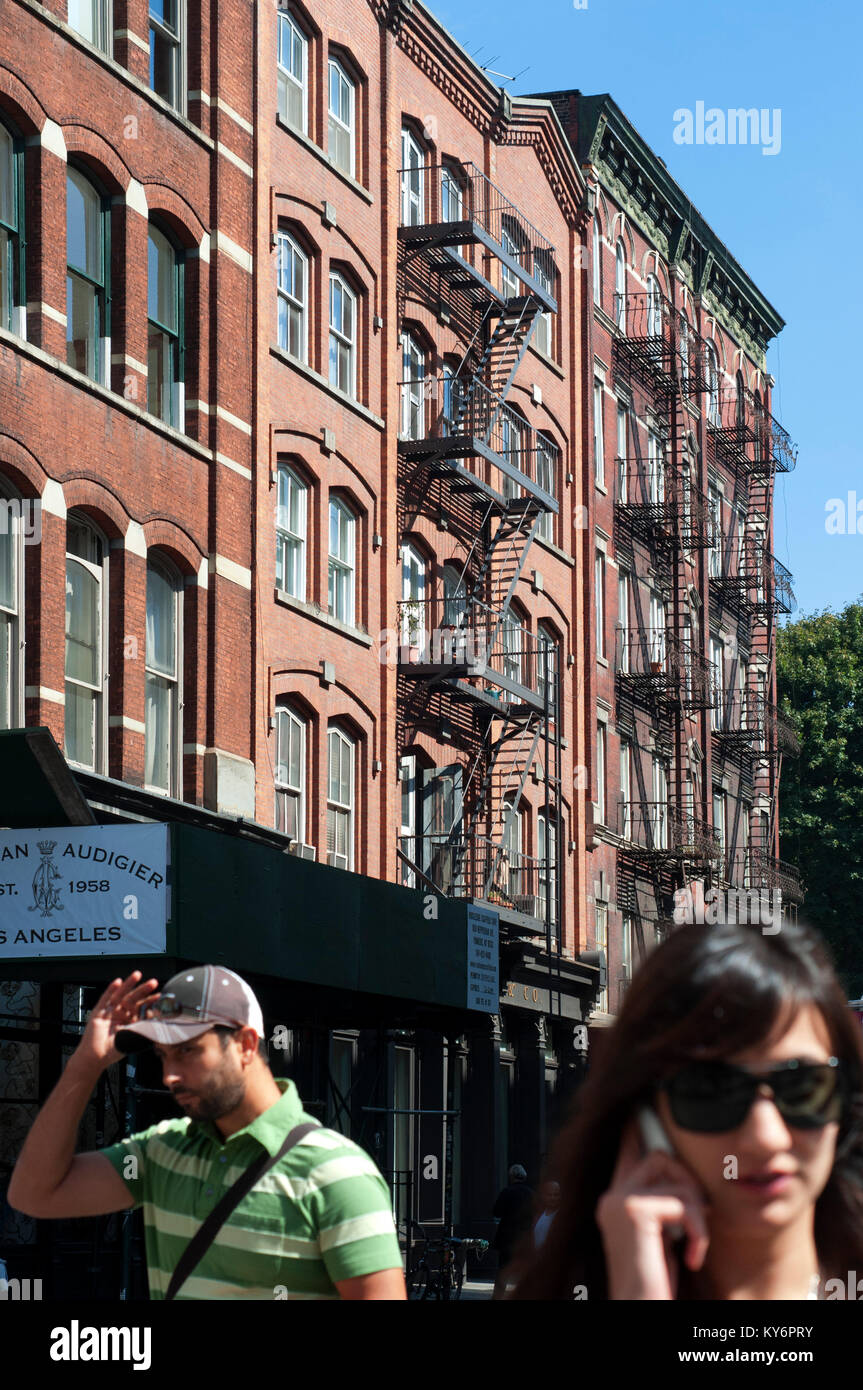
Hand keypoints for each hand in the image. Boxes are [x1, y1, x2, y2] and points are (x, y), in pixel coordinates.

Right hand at [75, 972, 159, 1071]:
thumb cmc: (114, 1050)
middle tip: (153, 982)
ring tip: (137, 975)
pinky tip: (118, 982)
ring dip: (128, 984)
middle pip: (133, 998)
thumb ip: (144, 1030)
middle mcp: (121, 1014)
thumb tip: (160, 1023)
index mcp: (130, 1020)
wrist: (96, 1058)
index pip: (142, 1007)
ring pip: (121, 995)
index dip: (151, 1001)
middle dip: (143, 990)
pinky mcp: (99, 1012)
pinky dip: (111, 990)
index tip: (161, 995)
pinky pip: (105, 998)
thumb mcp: (133, 1039)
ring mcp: (110, 1012)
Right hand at [596, 1118, 709, 1299]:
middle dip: (688, 1183)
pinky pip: (682, 1202)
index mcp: (615, 1202)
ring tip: (693, 1245)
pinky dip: (698, 1231)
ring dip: (695, 1210)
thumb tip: (683, 1172)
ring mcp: (617, 1203)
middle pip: (658, 1155)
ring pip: (671, 1172)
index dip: (639, 1125)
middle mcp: (610, 1198)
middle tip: (698, 1221)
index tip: (645, 1103)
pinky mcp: (632, 1212)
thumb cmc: (657, 1285)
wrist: (643, 1312)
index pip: (628, 1148)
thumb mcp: (664, 1238)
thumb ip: (665, 1205)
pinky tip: (691, 1258)